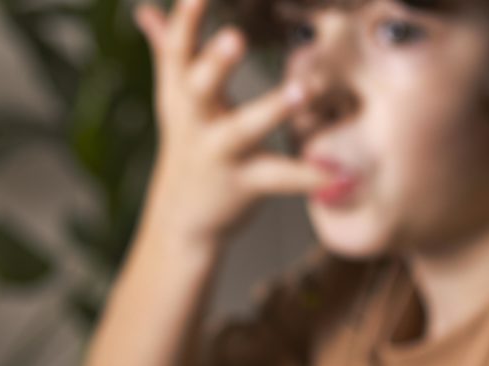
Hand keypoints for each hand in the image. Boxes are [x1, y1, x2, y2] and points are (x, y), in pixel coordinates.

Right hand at [135, 0, 329, 245]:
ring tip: (306, 89)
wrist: (181, 221)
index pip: (177, 47)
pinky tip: (340, 172)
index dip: (187, 17)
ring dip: (273, 108)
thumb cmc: (187, 146)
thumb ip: (167, 51)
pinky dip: (310, 175)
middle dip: (216, 62)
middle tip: (237, 36)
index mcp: (178, 93)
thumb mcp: (173, 99)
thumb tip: (147, 12)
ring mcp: (217, 154)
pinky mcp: (243, 185)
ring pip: (243, 129)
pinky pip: (279, 177)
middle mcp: (194, 121)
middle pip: (198, 86)